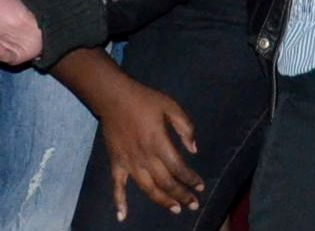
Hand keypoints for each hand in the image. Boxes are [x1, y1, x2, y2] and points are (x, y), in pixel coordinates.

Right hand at [99, 79, 204, 219]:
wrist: (114, 98)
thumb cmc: (145, 100)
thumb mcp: (171, 106)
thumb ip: (185, 128)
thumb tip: (194, 150)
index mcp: (159, 143)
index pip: (179, 168)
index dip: (191, 179)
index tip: (200, 186)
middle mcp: (145, 157)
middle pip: (166, 182)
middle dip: (181, 195)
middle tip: (193, 204)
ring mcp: (129, 163)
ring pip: (147, 188)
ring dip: (162, 201)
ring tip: (175, 209)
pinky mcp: (116, 163)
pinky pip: (117, 186)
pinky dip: (119, 202)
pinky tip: (122, 217)